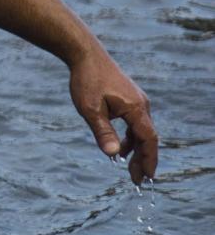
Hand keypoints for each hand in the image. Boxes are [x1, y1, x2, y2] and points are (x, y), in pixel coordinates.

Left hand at [69, 49, 158, 183]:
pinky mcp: (130, 98)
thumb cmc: (86, 80)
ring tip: (128, 167)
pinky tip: (120, 146)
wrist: (86, 54)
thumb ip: (102, 132)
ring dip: (136, 149)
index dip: (148, 160)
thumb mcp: (90, 109)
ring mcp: (137, 101)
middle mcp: (142, 105)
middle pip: (147, 138)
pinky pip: (135, 123)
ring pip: (142, 131)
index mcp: (136, 109)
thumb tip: (113, 154)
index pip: (148, 140)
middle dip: (143, 159)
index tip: (147, 178)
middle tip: (138, 180)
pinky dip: (130, 137)